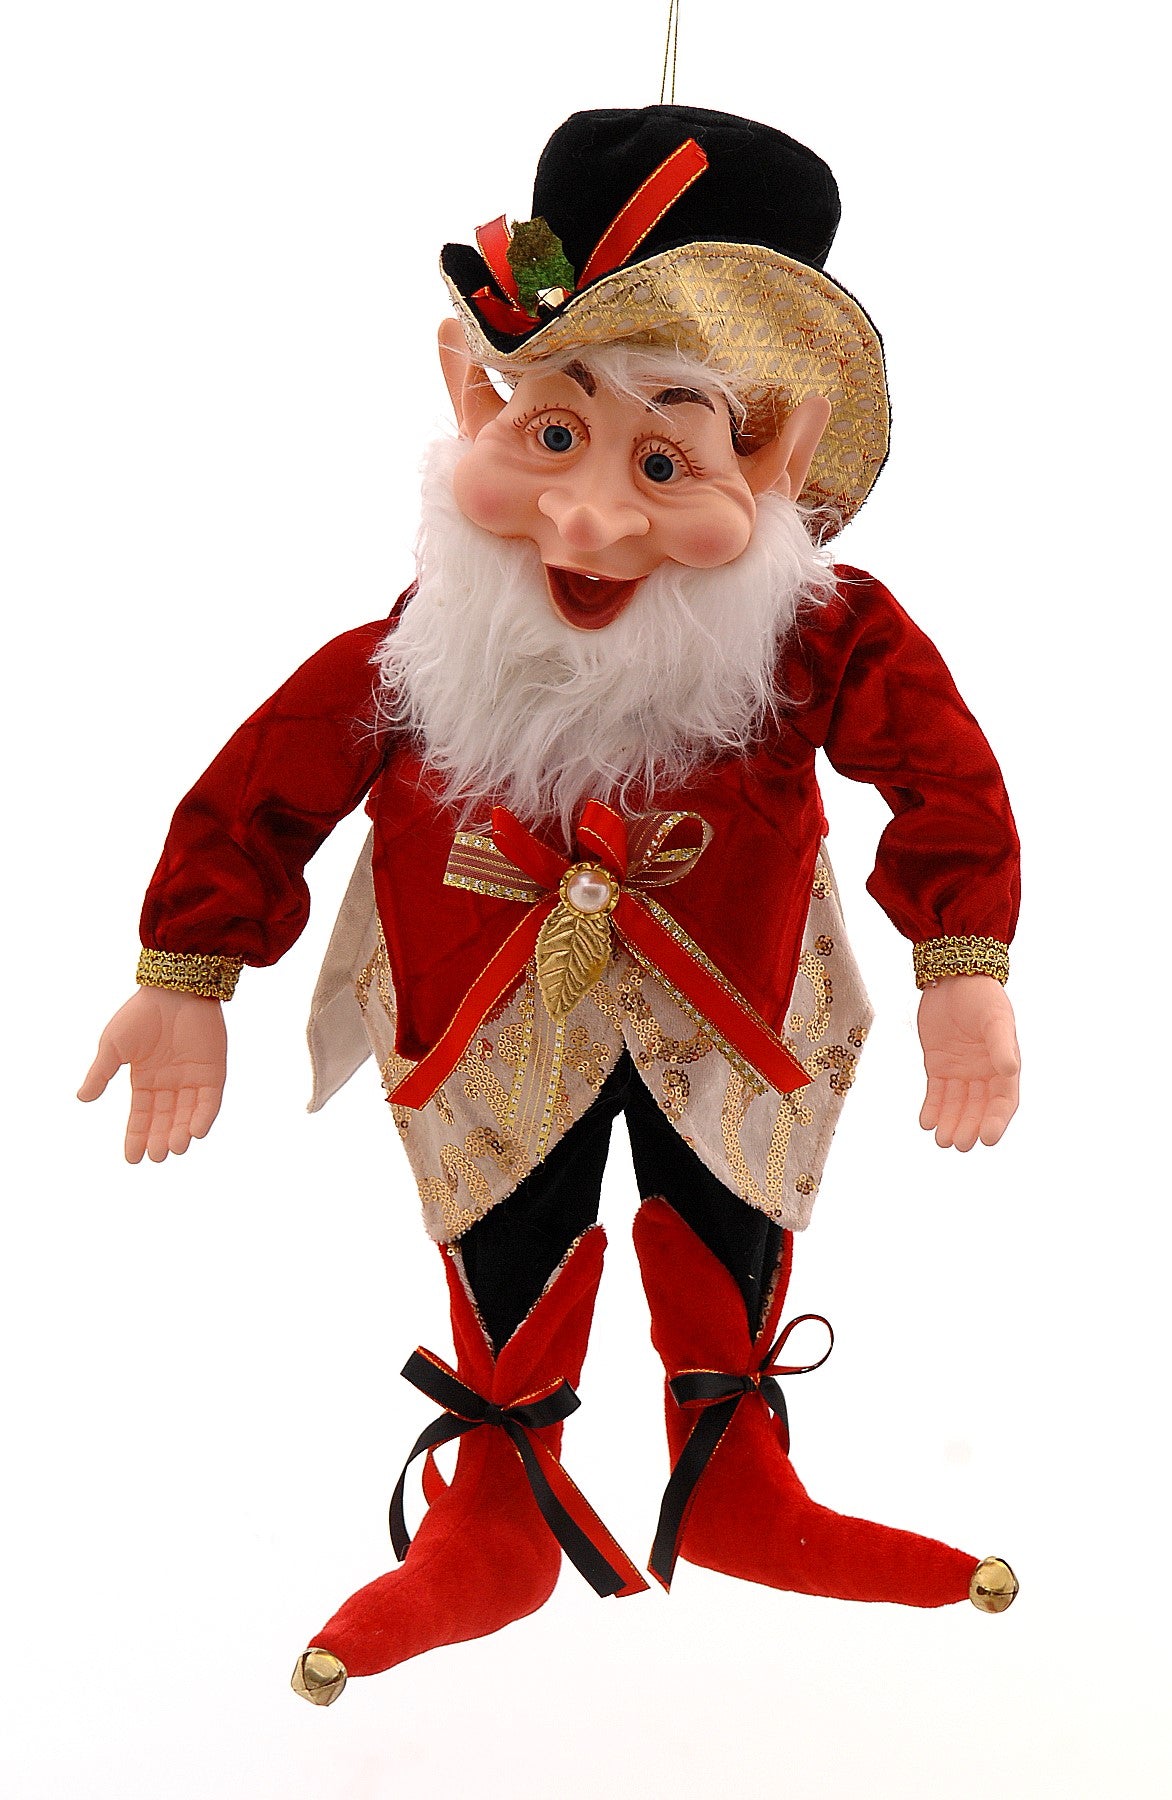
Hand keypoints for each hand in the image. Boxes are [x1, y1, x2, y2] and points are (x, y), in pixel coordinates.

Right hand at [78, 987, 226, 1162]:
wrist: (173, 989)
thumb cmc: (140, 1014)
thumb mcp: (113, 1046)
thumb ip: (101, 1073)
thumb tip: (82, 1099)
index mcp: (145, 1080)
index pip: (141, 1116)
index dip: (136, 1136)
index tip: (132, 1159)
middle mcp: (169, 1084)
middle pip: (165, 1119)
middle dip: (159, 1138)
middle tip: (155, 1157)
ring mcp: (192, 1078)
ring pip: (187, 1114)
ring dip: (180, 1132)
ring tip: (173, 1149)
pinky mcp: (213, 1071)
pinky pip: (209, 1100)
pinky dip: (204, 1116)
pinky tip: (195, 1133)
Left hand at [917, 975, 1018, 1150]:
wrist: (953, 978)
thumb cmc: (982, 996)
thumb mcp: (994, 1019)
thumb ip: (1000, 1045)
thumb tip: (1010, 1071)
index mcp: (1005, 1066)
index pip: (1003, 1101)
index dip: (996, 1121)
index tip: (987, 1139)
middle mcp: (984, 1074)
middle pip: (978, 1109)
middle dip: (970, 1127)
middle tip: (958, 1144)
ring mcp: (961, 1072)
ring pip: (956, 1106)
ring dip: (950, 1123)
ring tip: (942, 1141)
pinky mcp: (938, 1067)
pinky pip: (936, 1094)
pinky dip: (932, 1109)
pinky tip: (925, 1123)